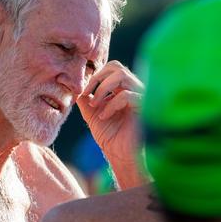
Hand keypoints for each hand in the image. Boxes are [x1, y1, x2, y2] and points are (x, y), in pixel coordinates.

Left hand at [77, 60, 142, 181]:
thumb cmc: (109, 135)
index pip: (111, 68)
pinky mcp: (144, 107)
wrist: (119, 155)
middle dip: (98, 78)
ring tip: (94, 105)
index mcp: (123, 88)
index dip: (95, 75)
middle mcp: (133, 89)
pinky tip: (104, 116)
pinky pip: (127, 95)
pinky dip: (111, 104)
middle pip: (117, 66)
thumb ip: (85, 98)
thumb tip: (76, 86)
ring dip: (103, 88)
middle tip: (87, 94)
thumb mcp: (91, 113)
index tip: (83, 92)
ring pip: (123, 75)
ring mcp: (140, 96)